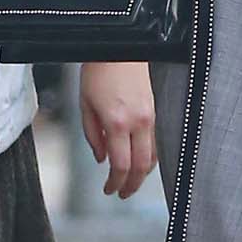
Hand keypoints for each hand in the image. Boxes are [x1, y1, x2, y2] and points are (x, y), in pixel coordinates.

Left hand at [78, 62, 157, 199]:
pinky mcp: (156, 111)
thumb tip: (102, 158)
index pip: (120, 165)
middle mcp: (139, 122)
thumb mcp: (86, 105)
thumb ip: (93, 135)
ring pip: (153, 156)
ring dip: (142, 173)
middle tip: (122, 194)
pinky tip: (140, 160)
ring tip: (131, 181)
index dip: (115, 183)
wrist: (120, 47)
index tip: (109, 190)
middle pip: (141, 167)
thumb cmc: (99, 72)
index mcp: (117, 122)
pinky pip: (156, 142)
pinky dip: (149, 157)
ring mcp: (151, 117)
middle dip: (132, 185)